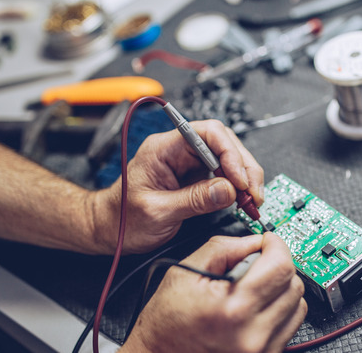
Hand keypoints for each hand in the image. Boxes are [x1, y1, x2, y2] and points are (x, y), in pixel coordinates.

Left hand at [89, 119, 264, 253]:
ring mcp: (188, 163)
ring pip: (228, 158)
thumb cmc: (122, 219)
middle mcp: (178, 150)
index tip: (240, 179)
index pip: (206, 133)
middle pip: (223, 143)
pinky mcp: (195, 177)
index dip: (230, 153)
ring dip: (245, 177)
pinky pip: (223, 175)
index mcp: (163, 148)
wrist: (108, 229)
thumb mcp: (158, 212)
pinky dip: (237, 187)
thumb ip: (194, 200)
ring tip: (252, 200)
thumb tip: (228, 190)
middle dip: (244, 166)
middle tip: (253, 193)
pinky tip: (243, 200)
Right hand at [123, 233, 307, 352]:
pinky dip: (279, 310)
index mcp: (233, 308)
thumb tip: (256, 241)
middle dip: (277, 265)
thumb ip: (224, 248)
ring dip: (281, 289)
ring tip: (254, 289)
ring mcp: (262, 350)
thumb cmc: (166, 323)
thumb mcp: (185, 272)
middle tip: (255, 265)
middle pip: (293, 284)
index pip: (281, 266)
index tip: (267, 242)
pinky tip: (256, 307)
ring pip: (297, 305)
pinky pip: (290, 325)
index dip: (276, 245)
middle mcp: (252, 334)